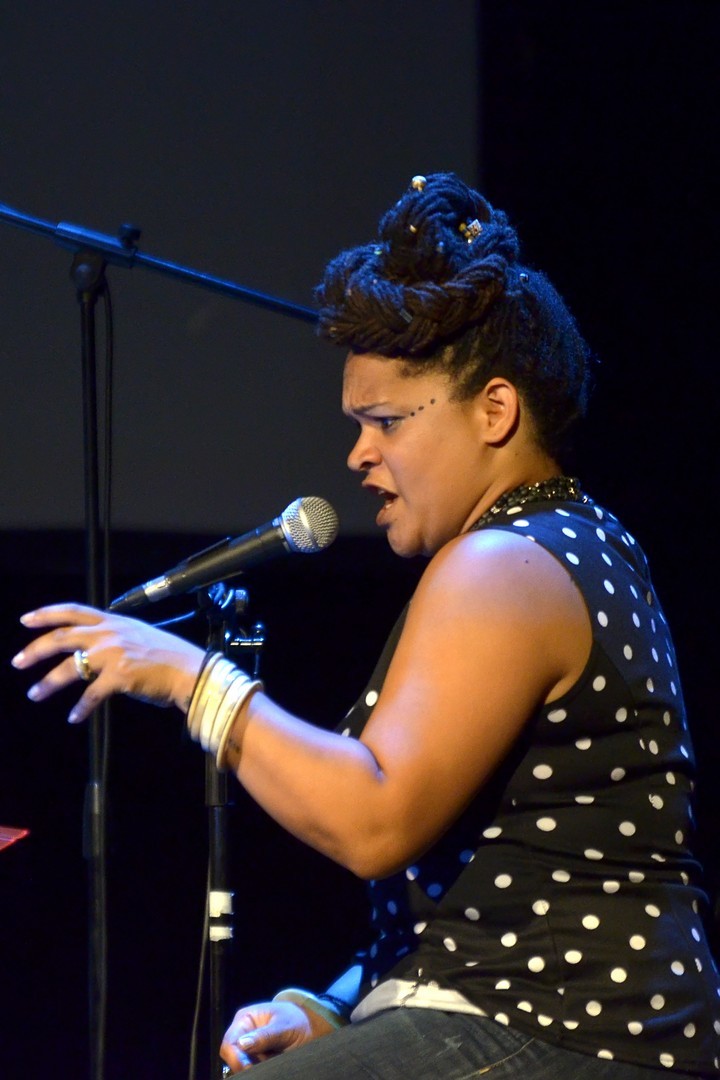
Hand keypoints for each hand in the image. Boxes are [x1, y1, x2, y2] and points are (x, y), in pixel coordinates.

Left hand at [12, 602, 204, 722]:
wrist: (190, 670)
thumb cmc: (168, 656)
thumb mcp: (138, 634)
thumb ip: (114, 636)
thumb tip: (91, 646)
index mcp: (114, 621)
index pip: (73, 611)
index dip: (46, 614)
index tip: (25, 620)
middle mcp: (110, 634)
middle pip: (62, 638)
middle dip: (35, 650)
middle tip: (17, 662)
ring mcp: (114, 654)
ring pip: (70, 668)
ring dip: (48, 683)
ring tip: (35, 693)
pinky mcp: (120, 676)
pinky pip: (91, 694)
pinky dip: (81, 708)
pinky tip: (74, 717)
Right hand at [220, 1000, 326, 1071]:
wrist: (311, 1028)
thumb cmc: (297, 1021)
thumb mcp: (284, 1026)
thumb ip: (264, 1035)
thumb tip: (242, 1044)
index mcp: (245, 1019)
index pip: (230, 1043)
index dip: (236, 1058)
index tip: (249, 1068)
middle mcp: (243, 1034)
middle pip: (234, 1058)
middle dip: (248, 1065)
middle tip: (268, 1063)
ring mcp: (250, 1049)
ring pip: (243, 1067)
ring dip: (257, 1068)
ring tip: (275, 1059)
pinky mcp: (257, 1060)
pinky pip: (254, 1070)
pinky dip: (262, 1070)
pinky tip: (274, 1063)